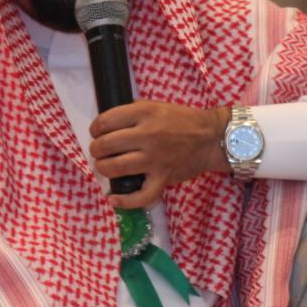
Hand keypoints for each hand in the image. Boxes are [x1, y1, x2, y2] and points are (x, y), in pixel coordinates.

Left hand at [88, 101, 230, 208]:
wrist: (211, 138)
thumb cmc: (182, 120)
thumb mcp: (155, 105)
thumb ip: (132, 112)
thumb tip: (107, 124)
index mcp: (144, 113)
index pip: (106, 121)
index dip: (95, 128)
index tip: (97, 133)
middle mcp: (148, 135)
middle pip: (106, 145)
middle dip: (97, 149)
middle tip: (100, 151)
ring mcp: (155, 159)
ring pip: (116, 168)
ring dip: (103, 168)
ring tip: (105, 166)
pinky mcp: (163, 178)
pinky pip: (141, 195)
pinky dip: (125, 201)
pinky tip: (113, 198)